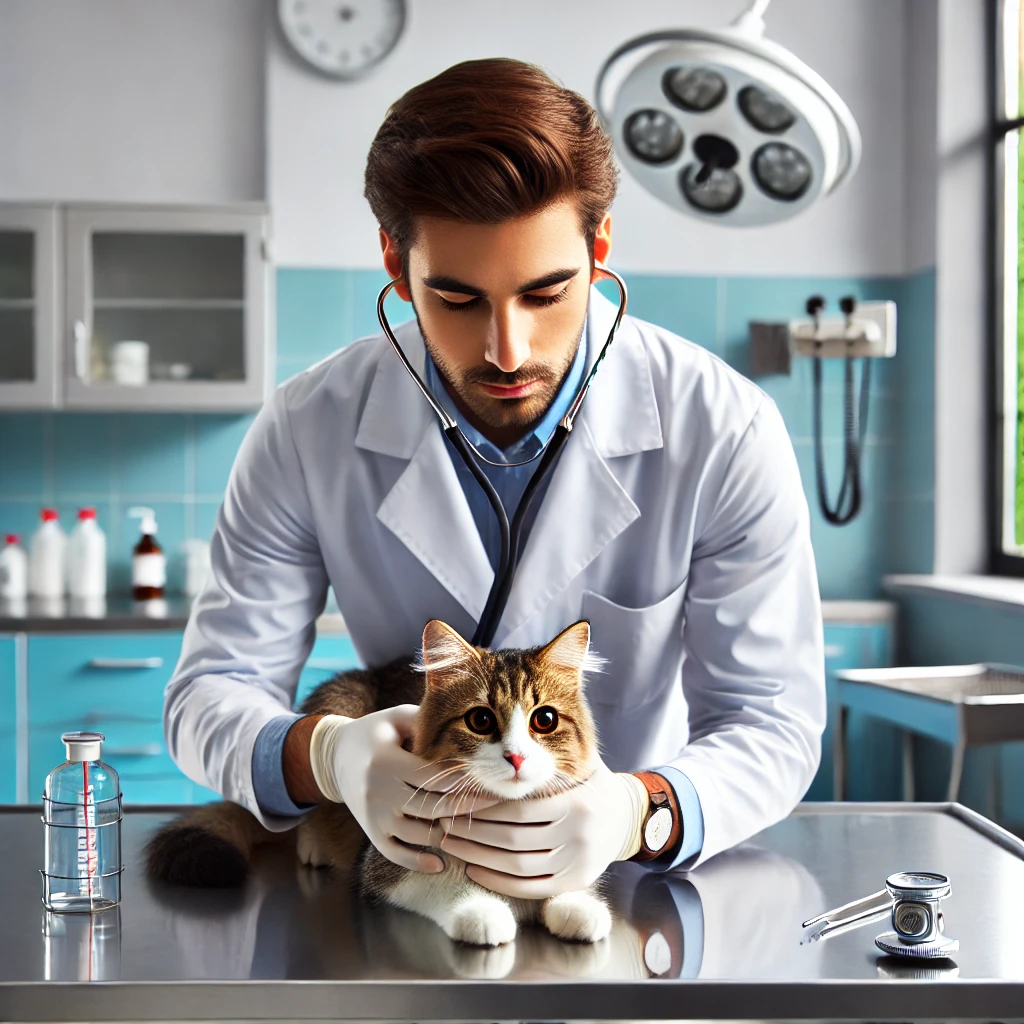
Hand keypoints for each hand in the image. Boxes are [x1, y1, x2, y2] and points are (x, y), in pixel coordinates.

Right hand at [310, 706, 500, 873]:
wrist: (334, 756)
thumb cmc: (376, 732)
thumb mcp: (398, 718)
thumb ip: (427, 722)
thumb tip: (465, 730)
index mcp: (387, 760)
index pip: (434, 777)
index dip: (463, 780)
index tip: (488, 779)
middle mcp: (378, 791)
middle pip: (432, 807)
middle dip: (466, 806)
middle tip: (494, 803)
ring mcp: (374, 816)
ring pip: (419, 833)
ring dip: (448, 832)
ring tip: (473, 825)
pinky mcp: (370, 832)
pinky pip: (395, 854)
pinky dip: (418, 862)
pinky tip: (440, 863)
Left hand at [435, 762, 648, 898]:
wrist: (627, 816)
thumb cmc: (590, 783)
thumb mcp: (576, 763)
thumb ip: (545, 758)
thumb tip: (502, 748)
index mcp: (575, 803)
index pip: (518, 809)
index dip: (483, 809)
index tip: (456, 804)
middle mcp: (579, 835)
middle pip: (513, 839)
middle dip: (474, 832)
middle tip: (445, 824)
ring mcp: (578, 863)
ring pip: (518, 866)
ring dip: (479, 857)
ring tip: (453, 844)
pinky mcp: (576, 882)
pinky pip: (530, 888)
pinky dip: (499, 882)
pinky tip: (475, 869)